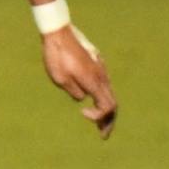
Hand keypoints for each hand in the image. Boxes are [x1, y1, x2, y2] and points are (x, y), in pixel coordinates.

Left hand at [42, 24, 116, 138]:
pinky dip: (102, 98)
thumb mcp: (60, 79)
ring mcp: (101, 69)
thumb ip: (74, 92)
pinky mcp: (96, 64)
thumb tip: (83, 98)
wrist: (58, 33)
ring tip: (100, 123)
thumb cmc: (56, 56)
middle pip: (112, 103)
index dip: (100, 117)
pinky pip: (104, 85)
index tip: (83, 113)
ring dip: (106, 110)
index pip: (108, 106)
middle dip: (108, 120)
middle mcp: (102, 76)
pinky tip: (95, 102)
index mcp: (94, 81)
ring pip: (109, 93)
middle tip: (103, 135)